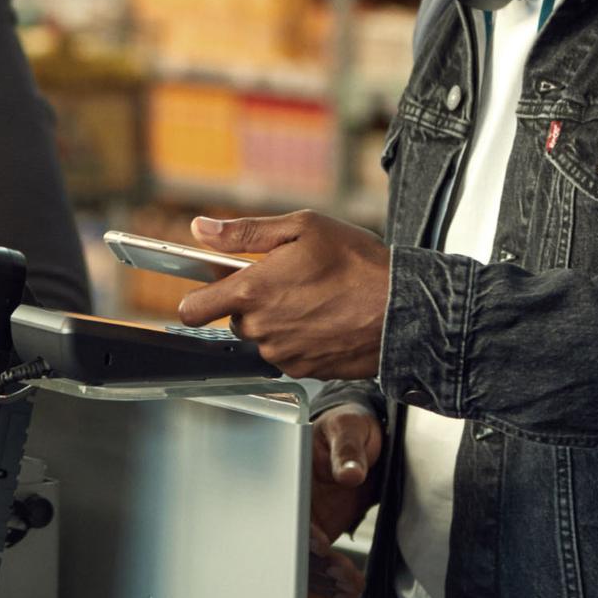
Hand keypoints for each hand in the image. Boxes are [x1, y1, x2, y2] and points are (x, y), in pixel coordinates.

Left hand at [175, 211, 391, 380]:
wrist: (404, 309)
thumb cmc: (358, 264)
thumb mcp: (302, 227)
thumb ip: (244, 232)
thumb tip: (201, 230)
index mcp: (253, 290)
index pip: (193, 310)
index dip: (196, 300)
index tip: (206, 292)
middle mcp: (262, 328)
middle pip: (233, 320)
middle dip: (250, 303)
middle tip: (286, 281)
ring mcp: (282, 353)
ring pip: (261, 337)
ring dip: (276, 321)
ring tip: (312, 298)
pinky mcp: (304, 370)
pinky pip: (286, 354)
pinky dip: (297, 339)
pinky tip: (323, 319)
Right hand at [307, 403, 382, 597]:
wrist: (362, 436)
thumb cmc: (349, 423)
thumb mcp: (349, 426)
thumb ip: (349, 449)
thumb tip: (350, 474)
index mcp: (291, 473)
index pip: (288, 507)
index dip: (300, 528)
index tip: (320, 543)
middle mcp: (293, 500)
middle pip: (291, 539)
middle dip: (313, 562)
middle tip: (341, 574)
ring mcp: (305, 518)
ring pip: (303, 556)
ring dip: (324, 577)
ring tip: (349, 587)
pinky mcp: (319, 531)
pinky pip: (317, 560)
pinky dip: (329, 578)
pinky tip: (345, 590)